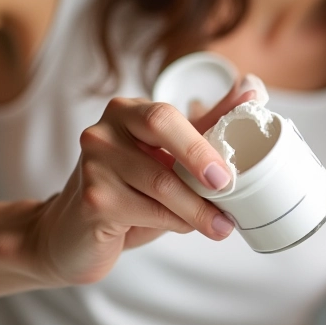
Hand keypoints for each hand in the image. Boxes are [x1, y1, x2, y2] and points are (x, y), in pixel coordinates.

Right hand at [30, 77, 259, 286]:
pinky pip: (150, 211)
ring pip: (162, 182)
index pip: (168, 113)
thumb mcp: (169, 158)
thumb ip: (207, 127)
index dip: (202, 139)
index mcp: (127, 112)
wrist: (73, 235)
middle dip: (201, 158)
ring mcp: (94, 163)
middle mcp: (104, 130)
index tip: (230, 168)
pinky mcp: (93, 200)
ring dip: (198, 207)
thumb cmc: (129, 193)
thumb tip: (253, 89)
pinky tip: (185, 227)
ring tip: (220, 224)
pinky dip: (177, 223)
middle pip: (161, 126)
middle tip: (228, 188)